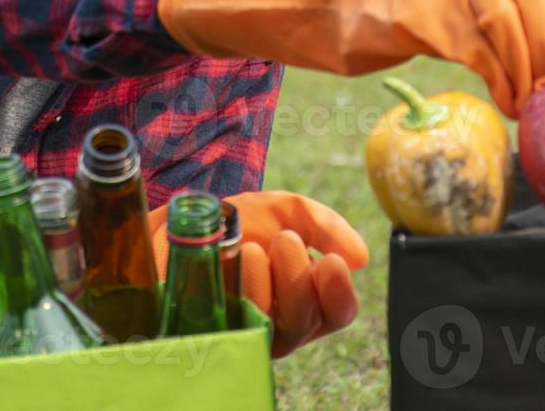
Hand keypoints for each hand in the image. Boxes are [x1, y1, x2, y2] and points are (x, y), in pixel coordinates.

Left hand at [148, 191, 367, 357]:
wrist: (185, 219)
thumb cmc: (240, 221)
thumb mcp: (285, 211)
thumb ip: (322, 226)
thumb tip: (359, 257)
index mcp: (306, 297)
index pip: (337, 312)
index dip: (339, 293)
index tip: (330, 261)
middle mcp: (279, 322)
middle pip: (304, 322)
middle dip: (297, 279)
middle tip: (285, 240)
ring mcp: (244, 331)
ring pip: (267, 328)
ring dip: (264, 284)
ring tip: (251, 248)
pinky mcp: (210, 333)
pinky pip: (229, 328)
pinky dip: (234, 296)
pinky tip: (229, 263)